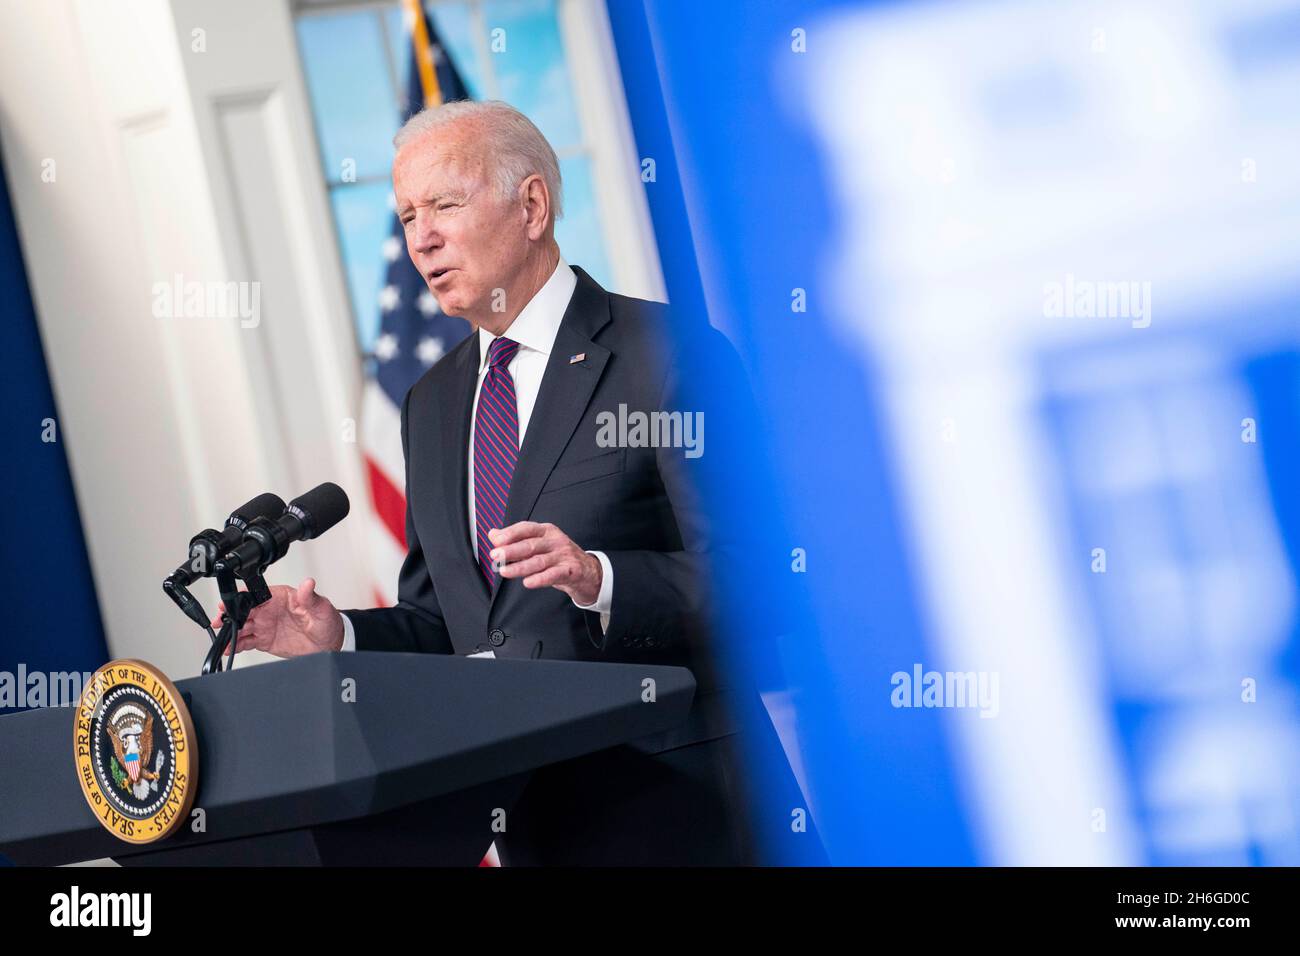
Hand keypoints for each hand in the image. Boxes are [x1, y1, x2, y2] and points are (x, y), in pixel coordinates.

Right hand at [209, 577, 343, 658]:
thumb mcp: (321, 608)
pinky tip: (228, 648)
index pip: (256, 594)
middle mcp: (269, 610)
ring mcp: (265, 625)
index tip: (229, 603)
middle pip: (243, 610)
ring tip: (223, 639)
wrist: (331, 643)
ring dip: (230, 631)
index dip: (240, 597)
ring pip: (242, 626)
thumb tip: (308, 583)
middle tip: (220, 621)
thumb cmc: (327, 621)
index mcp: (280, 597)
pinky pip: (246, 641)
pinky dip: (236, 645)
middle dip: (229, 615)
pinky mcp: (265, 640)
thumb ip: (310, 597)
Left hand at [488, 522, 602, 606]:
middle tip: (496, 555)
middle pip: (531, 545)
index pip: (527, 528)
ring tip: (505, 571)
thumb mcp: (539, 544)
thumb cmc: (559, 557)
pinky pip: (554, 575)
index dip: (511, 533)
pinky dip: (540, 579)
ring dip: (520, 567)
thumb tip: (493, 533)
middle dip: (511, 550)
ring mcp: (564, 555)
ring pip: (539, 561)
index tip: (496, 540)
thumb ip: (516, 540)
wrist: (588, 572)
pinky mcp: (571, 571)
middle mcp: (555, 541)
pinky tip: (528, 582)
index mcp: (546, 531)